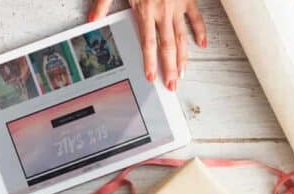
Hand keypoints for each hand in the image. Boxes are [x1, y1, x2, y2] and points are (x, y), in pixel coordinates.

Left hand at [90, 0, 206, 89]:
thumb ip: (103, 4)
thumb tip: (92, 20)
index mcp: (146, 9)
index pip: (148, 43)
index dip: (150, 62)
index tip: (152, 78)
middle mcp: (164, 10)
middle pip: (167, 45)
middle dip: (169, 68)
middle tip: (171, 85)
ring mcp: (178, 5)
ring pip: (182, 36)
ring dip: (183, 56)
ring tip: (182, 73)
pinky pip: (195, 17)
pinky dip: (199, 30)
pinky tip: (201, 44)